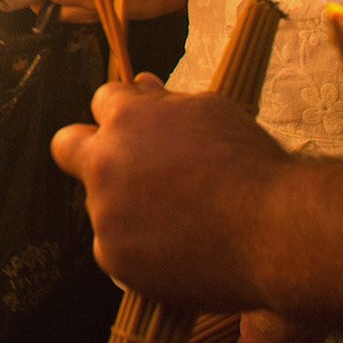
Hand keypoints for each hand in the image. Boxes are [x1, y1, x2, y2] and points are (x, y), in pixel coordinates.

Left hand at [52, 77, 290, 308]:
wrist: (275, 232)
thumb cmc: (252, 166)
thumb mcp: (212, 113)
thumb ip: (166, 103)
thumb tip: (141, 86)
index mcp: (126, 119)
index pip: (103, 101)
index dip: (126, 113)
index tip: (146, 128)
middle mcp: (104, 162)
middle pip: (67, 146)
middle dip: (87, 148)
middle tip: (123, 165)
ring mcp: (104, 212)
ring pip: (101, 203)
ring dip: (127, 206)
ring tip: (183, 219)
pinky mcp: (113, 257)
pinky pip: (115, 247)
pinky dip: (138, 247)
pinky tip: (178, 248)